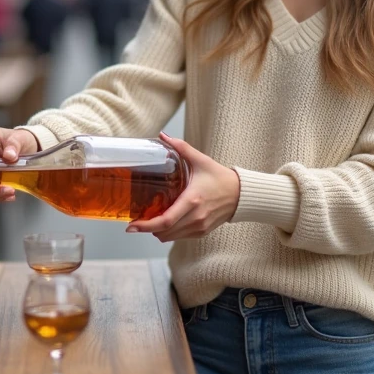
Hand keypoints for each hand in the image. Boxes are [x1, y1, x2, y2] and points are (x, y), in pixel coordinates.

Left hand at [125, 132, 240, 241]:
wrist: (241, 194)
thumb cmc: (220, 177)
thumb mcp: (200, 160)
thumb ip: (180, 147)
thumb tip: (163, 135)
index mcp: (192, 200)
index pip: (165, 220)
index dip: (146, 226)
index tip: (132, 226)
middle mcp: (195, 217)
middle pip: (164, 232)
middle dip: (147, 229)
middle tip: (136, 222)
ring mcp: (199, 227)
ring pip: (170, 237)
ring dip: (158, 231)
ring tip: (150, 220)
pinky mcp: (201, 232)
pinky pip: (179, 237)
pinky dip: (169, 232)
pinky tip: (166, 221)